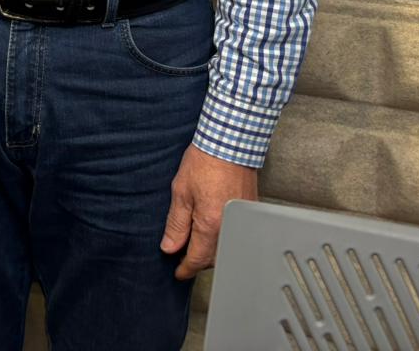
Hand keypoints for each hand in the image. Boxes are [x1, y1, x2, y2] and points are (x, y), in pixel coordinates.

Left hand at [161, 144, 257, 278]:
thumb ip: (176, 223)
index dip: (185, 269)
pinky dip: (223, 238)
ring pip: (225, 248)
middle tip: (182, 257)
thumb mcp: (181, 192)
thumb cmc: (205, 162)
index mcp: (210, 225)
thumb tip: (169, 247)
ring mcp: (242, 222)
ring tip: (195, 244)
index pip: (197, 259)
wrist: (230, 143)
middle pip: (213, 258)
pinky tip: (212, 231)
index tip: (178, 273)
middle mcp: (229, 228)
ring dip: (211, 251)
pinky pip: (235, 236)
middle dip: (198, 261)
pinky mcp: (249, 213)